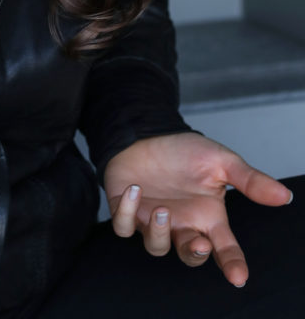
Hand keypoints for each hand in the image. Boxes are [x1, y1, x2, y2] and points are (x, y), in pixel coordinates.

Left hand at [104, 132, 291, 286]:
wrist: (149, 132)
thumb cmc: (184, 151)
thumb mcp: (221, 162)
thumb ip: (249, 181)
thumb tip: (284, 196)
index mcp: (207, 217)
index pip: (224, 248)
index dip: (231, 264)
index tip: (238, 276)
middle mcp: (181, 224)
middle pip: (189, 255)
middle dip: (194, 254)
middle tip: (198, 242)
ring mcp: (152, 221)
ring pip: (156, 246)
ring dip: (159, 232)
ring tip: (162, 209)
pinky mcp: (127, 210)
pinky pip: (124, 226)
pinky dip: (127, 213)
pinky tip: (135, 190)